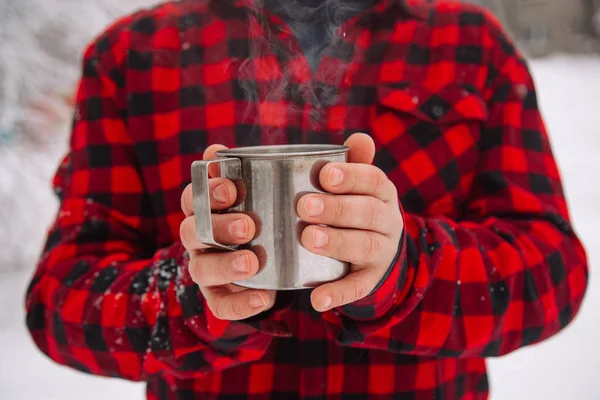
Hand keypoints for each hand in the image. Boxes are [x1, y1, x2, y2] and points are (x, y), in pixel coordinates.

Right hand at [180, 145, 275, 320]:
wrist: (267, 258)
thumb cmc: (256, 214)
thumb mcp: (250, 193)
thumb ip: (237, 172)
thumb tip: (216, 150)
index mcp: (203, 210)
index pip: (193, 198)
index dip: (207, 192)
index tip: (232, 189)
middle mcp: (198, 239)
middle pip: (193, 233)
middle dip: (219, 228)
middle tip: (248, 227)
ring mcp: (205, 268)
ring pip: (202, 269)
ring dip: (226, 266)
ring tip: (252, 263)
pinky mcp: (218, 296)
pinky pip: (220, 305)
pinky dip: (241, 304)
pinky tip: (264, 298)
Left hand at [297, 133, 403, 311]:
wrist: (381, 247)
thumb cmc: (358, 205)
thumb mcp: (361, 184)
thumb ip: (356, 162)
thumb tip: (359, 137)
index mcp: (383, 192)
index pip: (373, 180)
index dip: (351, 176)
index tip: (325, 175)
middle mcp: (388, 220)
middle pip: (367, 213)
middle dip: (337, 209)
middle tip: (304, 207)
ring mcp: (382, 252)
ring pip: (365, 246)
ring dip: (337, 243)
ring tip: (309, 239)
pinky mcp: (372, 279)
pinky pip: (358, 287)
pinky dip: (338, 294)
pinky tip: (317, 299)